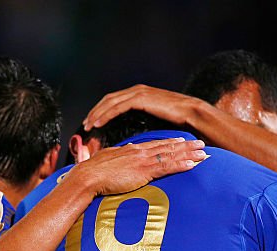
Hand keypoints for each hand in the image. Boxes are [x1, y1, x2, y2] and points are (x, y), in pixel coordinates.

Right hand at [68, 137, 205, 195]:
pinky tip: (192, 164)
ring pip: (171, 155)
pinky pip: (166, 167)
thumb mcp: (109, 160)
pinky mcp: (143, 171)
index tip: (184, 142)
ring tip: (203, 153)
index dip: (172, 143)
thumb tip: (127, 152)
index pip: (157, 145)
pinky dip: (180, 165)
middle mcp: (140, 152)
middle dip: (186, 146)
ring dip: (189, 154)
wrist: (87, 177)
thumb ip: (120, 156)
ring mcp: (143, 161)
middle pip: (168, 147)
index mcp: (132, 150)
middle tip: (201, 144)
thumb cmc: (93, 173)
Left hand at [83, 85, 202, 130]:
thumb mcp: (155, 120)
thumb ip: (143, 121)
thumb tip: (134, 133)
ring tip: (88, 125)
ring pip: (110, 102)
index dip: (101, 111)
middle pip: (108, 100)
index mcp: (139, 94)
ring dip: (97, 113)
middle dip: (95, 112)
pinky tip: (98, 123)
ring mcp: (138, 93)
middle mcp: (136, 90)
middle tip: (85, 124)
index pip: (114, 101)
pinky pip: (117, 107)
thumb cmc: (178, 121)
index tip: (92, 122)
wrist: (191, 114)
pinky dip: (106, 115)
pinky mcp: (140, 99)